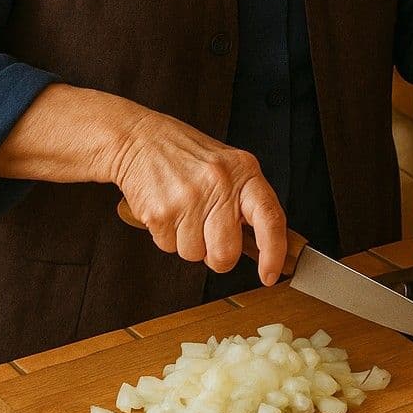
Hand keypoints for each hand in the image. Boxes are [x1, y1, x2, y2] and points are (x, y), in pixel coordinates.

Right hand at [110, 110, 286, 283]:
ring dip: (188, 242)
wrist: (139, 138)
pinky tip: (168, 210)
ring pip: (195, 255)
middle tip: (208, 234)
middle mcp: (219, 184)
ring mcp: (189, 199)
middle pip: (226, 253)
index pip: (270, 218)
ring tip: (183, 211)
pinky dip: (167, 236)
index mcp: (243, 171)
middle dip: (217, 256)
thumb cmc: (185, 154)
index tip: (269, 274)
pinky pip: (169, 248)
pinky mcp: (161, 213)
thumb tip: (262, 244)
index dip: (273, 253)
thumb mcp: (227, 165)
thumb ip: (244, 199)